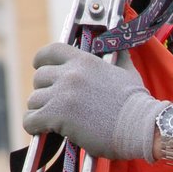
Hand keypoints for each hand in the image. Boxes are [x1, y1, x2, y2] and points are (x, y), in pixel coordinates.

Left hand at [24, 43, 163, 161]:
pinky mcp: (57, 116)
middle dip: (45, 91)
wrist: (141, 127)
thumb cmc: (137, 103)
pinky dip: (34, 126)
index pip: (50, 52)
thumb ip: (118, 55)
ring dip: (41, 110)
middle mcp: (70, 74)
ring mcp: (62, 95)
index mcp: (84, 61)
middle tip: (55, 103)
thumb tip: (122, 41)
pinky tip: (42, 130)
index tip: (39, 67)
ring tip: (52, 120)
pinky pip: (30, 120)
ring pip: (34, 100)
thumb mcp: (127, 71)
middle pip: (39, 78)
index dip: (41, 61)